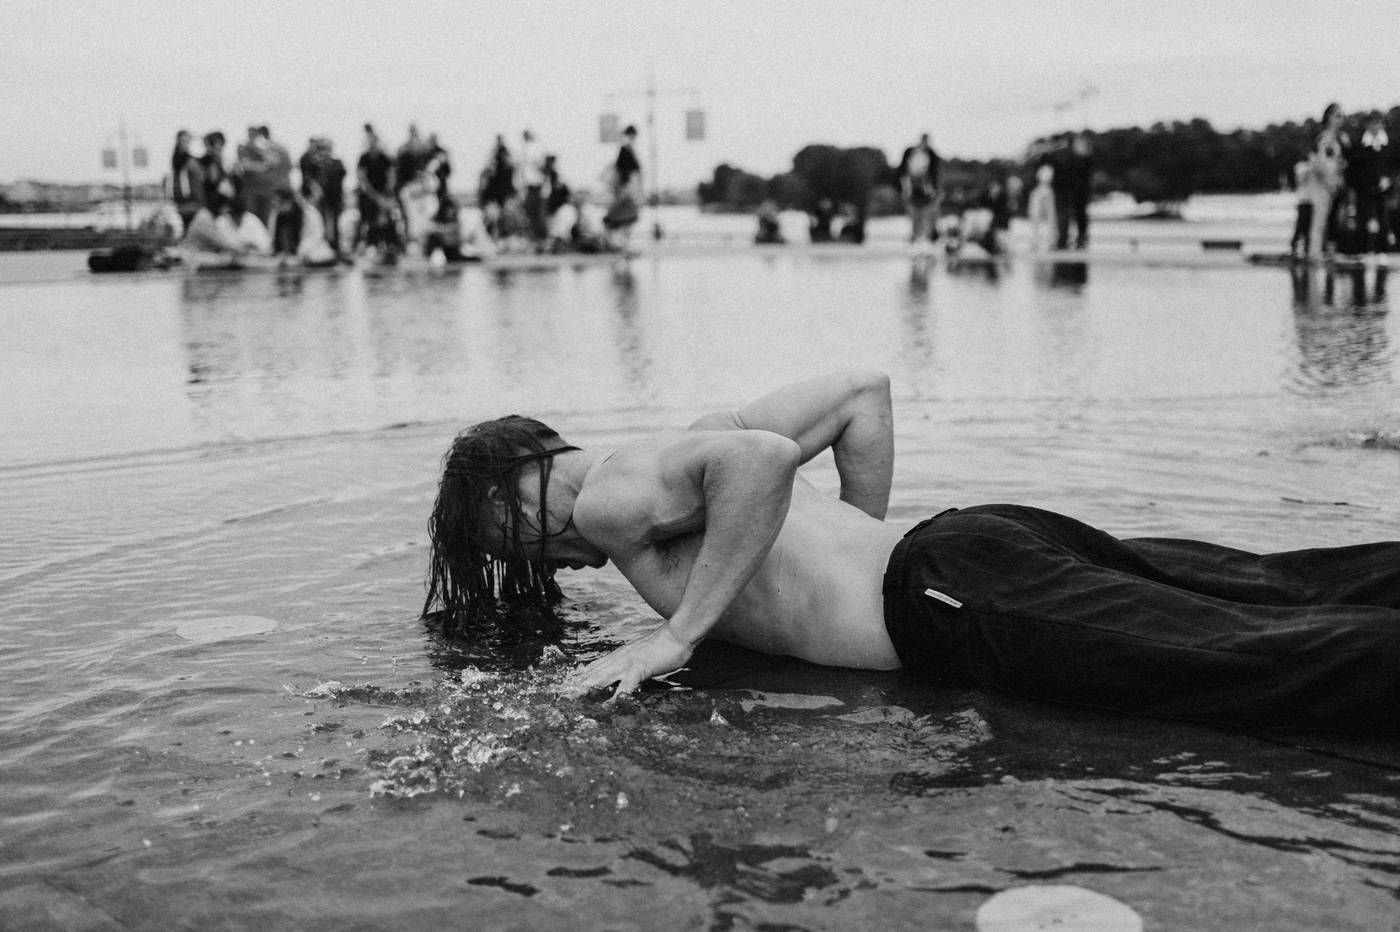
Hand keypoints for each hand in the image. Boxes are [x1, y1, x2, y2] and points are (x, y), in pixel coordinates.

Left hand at [561, 625, 693, 700]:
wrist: (679, 633)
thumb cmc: (664, 645)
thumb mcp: (643, 654)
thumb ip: (631, 663)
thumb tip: (626, 674)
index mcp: (618, 656)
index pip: (593, 667)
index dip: (578, 677)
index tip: (564, 685)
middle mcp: (618, 658)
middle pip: (591, 673)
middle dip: (575, 685)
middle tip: (560, 695)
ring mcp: (627, 662)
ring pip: (601, 677)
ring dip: (586, 689)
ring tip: (573, 700)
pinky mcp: (640, 667)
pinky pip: (625, 685)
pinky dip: (616, 697)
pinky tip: (608, 706)